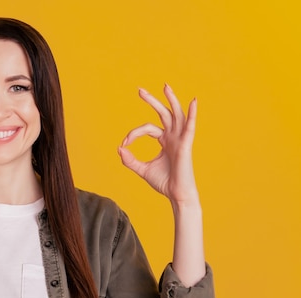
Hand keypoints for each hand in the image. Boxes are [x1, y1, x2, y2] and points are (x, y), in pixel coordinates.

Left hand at [118, 85, 198, 204]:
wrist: (176, 195)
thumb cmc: (164, 182)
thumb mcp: (142, 169)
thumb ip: (130, 160)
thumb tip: (119, 149)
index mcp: (165, 141)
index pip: (147, 128)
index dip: (134, 134)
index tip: (124, 144)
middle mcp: (173, 137)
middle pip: (163, 114)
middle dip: (152, 101)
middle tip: (139, 90)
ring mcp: (180, 139)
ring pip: (176, 115)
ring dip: (171, 100)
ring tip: (165, 86)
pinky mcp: (186, 145)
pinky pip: (190, 127)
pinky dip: (192, 114)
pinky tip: (193, 102)